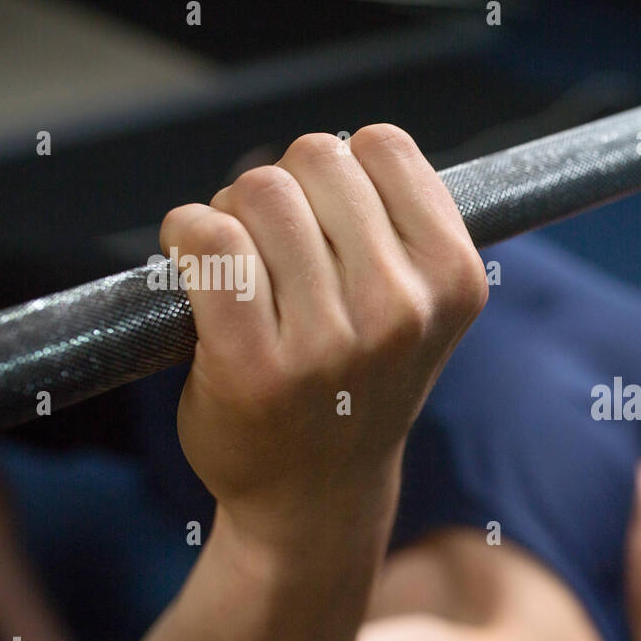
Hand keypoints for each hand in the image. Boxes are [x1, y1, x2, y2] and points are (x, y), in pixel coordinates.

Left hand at [160, 125, 486, 535]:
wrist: (317, 494)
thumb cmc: (358, 383)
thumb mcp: (421, 307)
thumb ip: (399, 225)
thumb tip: (333, 152)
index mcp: (454, 279)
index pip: (384, 146)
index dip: (343, 172)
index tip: (331, 221)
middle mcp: (403, 309)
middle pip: (316, 158)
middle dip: (284, 189)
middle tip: (277, 251)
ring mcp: (331, 342)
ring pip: (258, 192)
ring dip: (233, 217)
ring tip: (243, 273)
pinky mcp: (255, 366)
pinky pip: (209, 239)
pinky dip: (187, 238)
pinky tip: (194, 273)